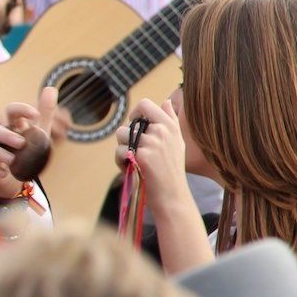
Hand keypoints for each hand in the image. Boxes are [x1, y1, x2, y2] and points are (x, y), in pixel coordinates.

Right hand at [0, 86, 57, 197]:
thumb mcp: (41, 134)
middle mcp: (1, 137)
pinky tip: (4, 172)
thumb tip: (50, 88)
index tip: (34, 115)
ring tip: (13, 160)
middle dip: (6, 135)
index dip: (21, 109)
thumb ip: (46, 113)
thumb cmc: (28, 153)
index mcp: (14, 126)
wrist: (18, 180)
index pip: (12, 111)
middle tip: (21, 144)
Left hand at [112, 97, 194, 212]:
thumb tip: (166, 101)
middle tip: (135, 151)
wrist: (172, 195)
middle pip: (129, 124)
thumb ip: (170, 120)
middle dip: (126, 138)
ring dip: (122, 149)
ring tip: (134, 161)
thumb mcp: (177, 142)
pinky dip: (120, 162)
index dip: (135, 113)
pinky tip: (132, 169)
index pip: (145, 104)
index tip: (135, 126)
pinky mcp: (141, 155)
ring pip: (121, 135)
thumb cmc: (171, 170)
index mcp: (169, 125)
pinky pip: (119, 151)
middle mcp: (161, 131)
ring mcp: (152, 142)